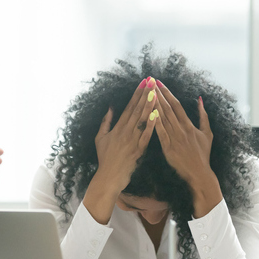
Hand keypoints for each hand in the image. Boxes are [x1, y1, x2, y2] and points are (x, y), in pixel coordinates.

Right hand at [83, 77, 157, 223]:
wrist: (109, 177)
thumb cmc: (104, 159)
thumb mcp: (100, 138)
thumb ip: (106, 122)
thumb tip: (110, 108)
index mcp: (117, 128)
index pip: (129, 107)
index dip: (136, 94)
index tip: (143, 82)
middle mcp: (125, 131)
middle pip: (137, 109)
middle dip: (145, 94)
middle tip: (152, 81)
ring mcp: (132, 140)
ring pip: (142, 120)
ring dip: (149, 105)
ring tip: (156, 92)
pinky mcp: (139, 150)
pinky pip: (146, 135)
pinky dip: (152, 125)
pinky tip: (158, 114)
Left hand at [154, 80, 221, 217]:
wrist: (199, 172)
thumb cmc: (203, 154)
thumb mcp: (207, 133)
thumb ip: (203, 116)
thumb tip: (200, 100)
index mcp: (189, 125)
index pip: (177, 105)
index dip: (168, 93)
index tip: (160, 83)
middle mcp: (181, 129)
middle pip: (168, 109)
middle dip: (158, 95)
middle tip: (150, 83)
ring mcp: (174, 138)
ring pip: (163, 118)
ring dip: (154, 105)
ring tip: (147, 93)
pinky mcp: (168, 148)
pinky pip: (160, 133)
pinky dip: (155, 123)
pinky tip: (149, 114)